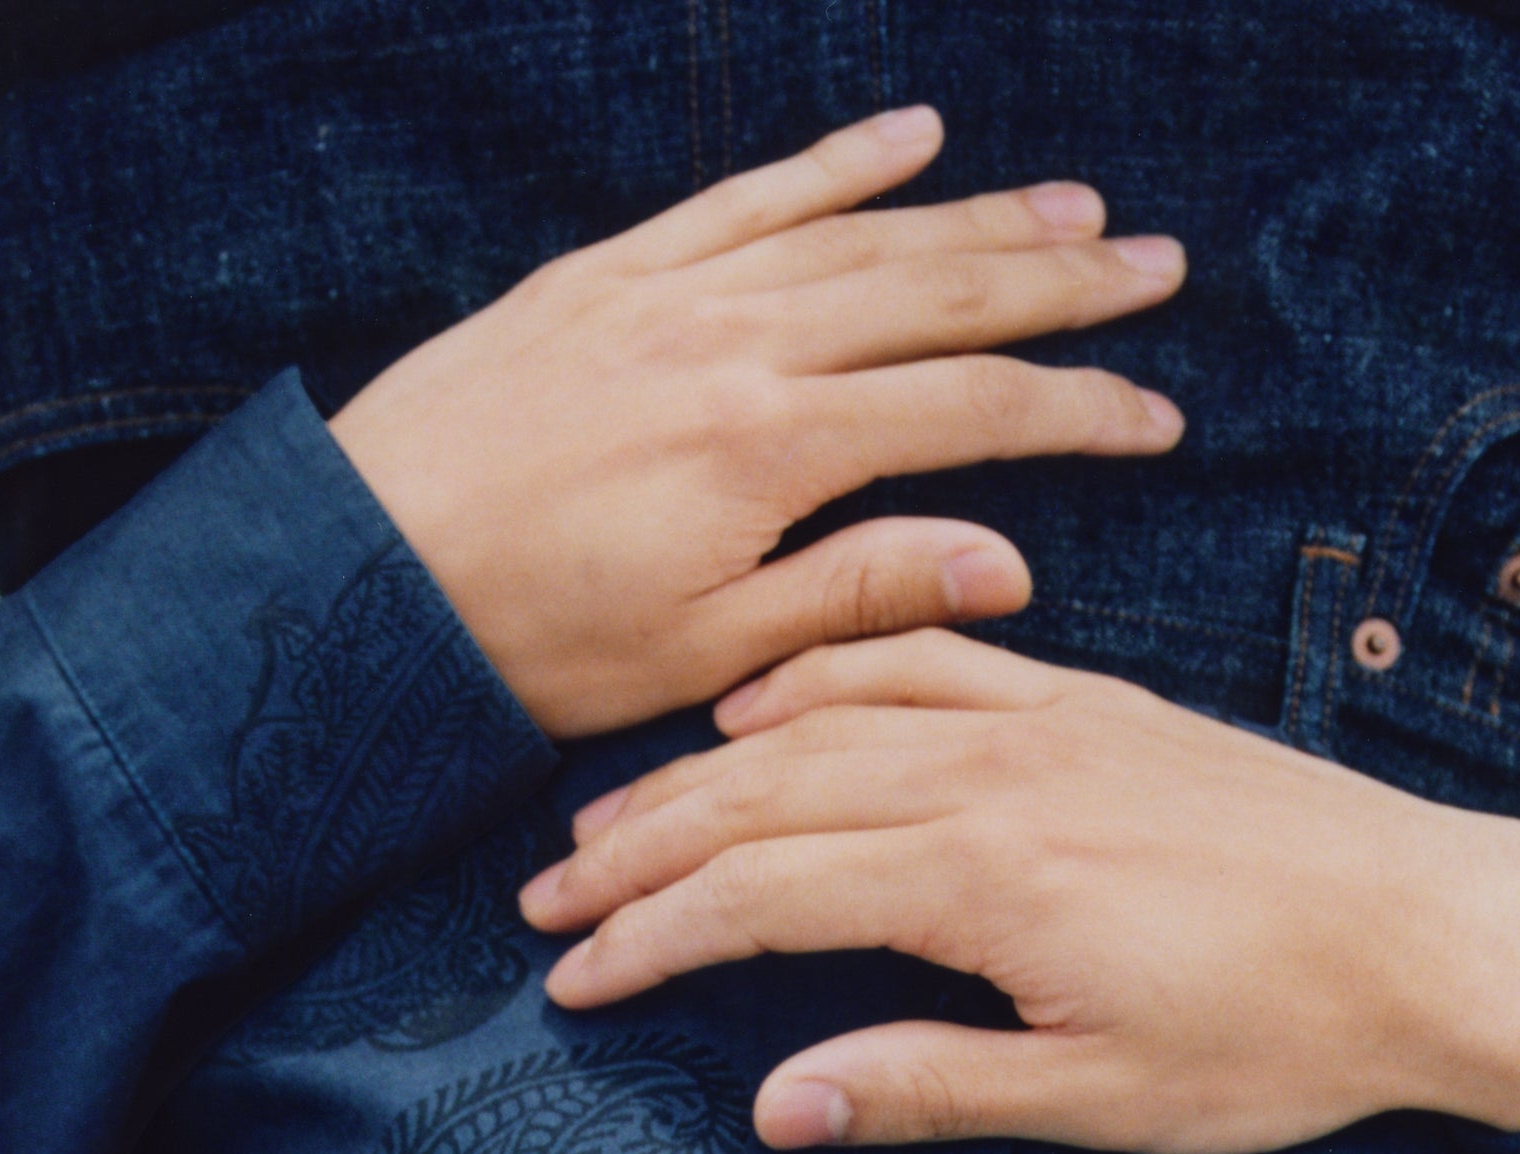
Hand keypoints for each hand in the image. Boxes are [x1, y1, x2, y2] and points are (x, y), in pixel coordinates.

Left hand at [325, 107, 1183, 741]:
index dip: (1079, 408)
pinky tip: (910, 135)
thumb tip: (1006, 558)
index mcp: (772, 449)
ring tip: (1074, 207)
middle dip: (1061, 279)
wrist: (359, 573)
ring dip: (976, 212)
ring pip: (859, 230)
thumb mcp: (705, 654)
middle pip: (936, 288)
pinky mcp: (609, 272)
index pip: (971, 408)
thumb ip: (855, 595)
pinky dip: (836, 162)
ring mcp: (672, 291)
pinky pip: (747, 194)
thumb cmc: (528, 643)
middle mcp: (736, 341)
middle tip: (1158, 267)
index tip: (1160, 414)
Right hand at [518, 634, 1519, 1149]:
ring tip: (612, 821)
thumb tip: (775, 1106)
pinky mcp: (1092, 709)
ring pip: (827, 720)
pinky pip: (928, 658)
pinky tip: (765, 706)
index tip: (571, 986)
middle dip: (640, 855)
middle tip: (542, 908)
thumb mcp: (1100, 1101)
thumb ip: (929, 1090)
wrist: (1436, 940)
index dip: (653, 940)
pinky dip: (828, 673)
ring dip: (704, 771)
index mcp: (986, 881)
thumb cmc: (1280, 1042)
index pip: (764, 897)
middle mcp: (998, 775)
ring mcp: (1046, 724)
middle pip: (764, 795)